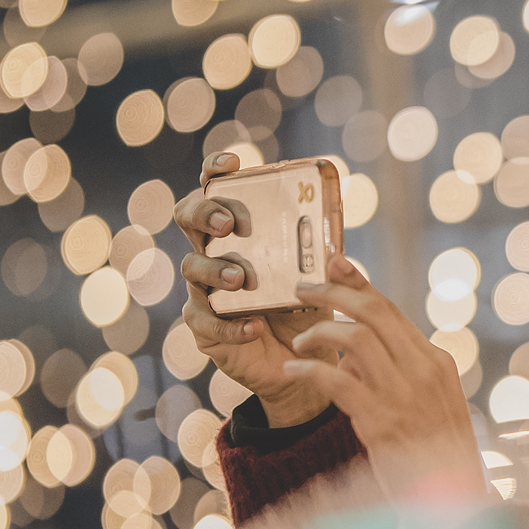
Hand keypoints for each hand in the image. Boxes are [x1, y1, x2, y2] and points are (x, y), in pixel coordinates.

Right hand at [174, 152, 332, 426]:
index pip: (216, 191)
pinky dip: (231, 325)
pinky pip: (206, 323)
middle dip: (205, 213)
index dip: (215, 172)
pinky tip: (254, 326)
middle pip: (189, 218)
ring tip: (240, 278)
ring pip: (192, 267)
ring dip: (216, 269)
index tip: (229, 165)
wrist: (303, 364)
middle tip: (229, 224)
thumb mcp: (326, 285)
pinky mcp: (205, 330)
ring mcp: (205, 291)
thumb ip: (333, 269)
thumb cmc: (309, 312)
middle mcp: (215, 255)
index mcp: (240, 234)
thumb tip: (339, 255)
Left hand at [284, 256, 489, 501]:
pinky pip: (338, 381)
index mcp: (435, 361)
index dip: (359, 282)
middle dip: (334, 293)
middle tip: (303, 289)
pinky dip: (310, 369)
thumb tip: (350, 353)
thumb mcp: (427, 403)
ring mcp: (404, 395)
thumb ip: (394, 373)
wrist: (454, 498)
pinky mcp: (381, 421)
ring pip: (356, 338)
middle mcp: (423, 370)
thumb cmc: (434, 452)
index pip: (392, 309)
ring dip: (320, 331)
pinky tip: (293, 369)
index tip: (334, 262)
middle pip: (374, 312)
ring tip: (300, 342)